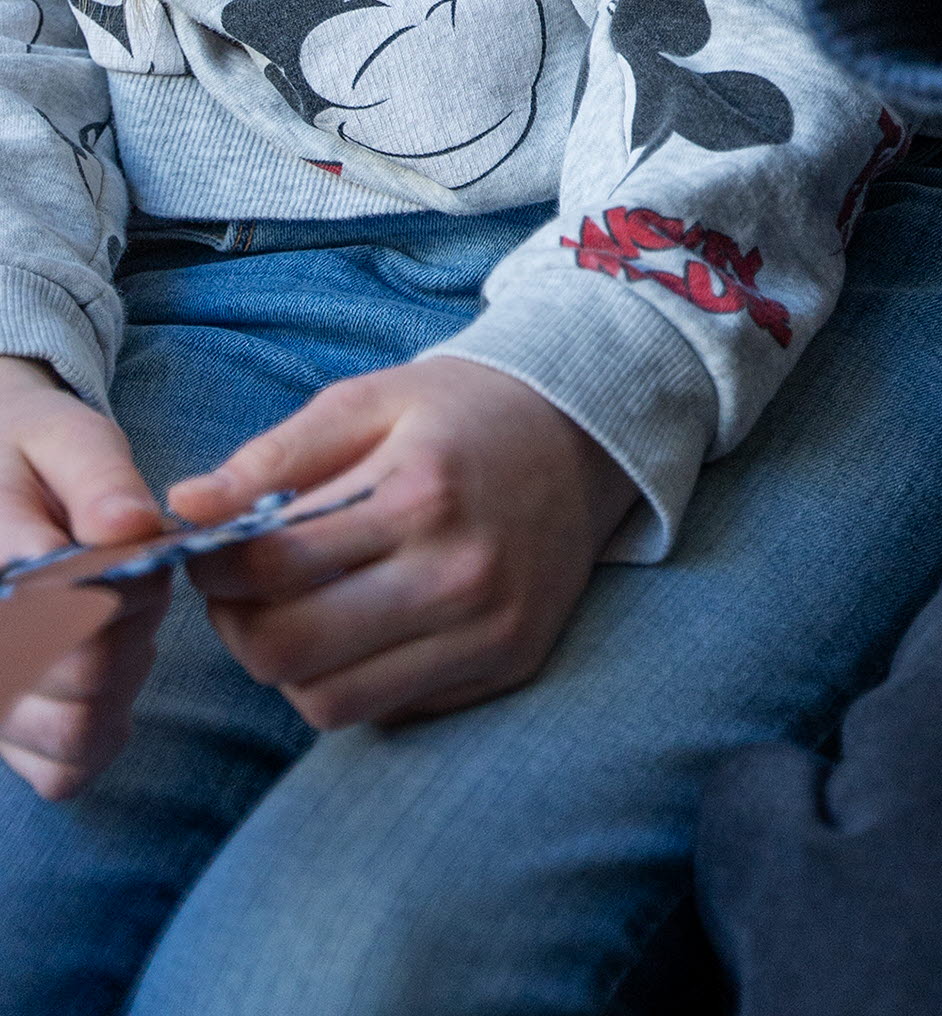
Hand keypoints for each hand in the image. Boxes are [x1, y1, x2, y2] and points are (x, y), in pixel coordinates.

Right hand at [0, 352, 168, 799]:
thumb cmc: (29, 456)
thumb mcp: (63, 436)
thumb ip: (97, 476)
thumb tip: (128, 527)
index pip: (64, 614)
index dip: (126, 591)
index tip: (142, 556)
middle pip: (81, 679)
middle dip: (132, 630)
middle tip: (139, 587)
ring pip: (72, 734)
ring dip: (120, 683)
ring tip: (118, 626)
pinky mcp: (2, 732)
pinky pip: (61, 771)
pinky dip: (101, 732)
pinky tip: (107, 675)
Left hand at [168, 351, 635, 731]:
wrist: (585, 436)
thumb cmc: (462, 412)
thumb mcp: (369, 402)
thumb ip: (273, 456)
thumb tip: (184, 508)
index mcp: (418, 491)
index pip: (272, 565)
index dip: (214, 568)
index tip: (207, 553)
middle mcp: (458, 572)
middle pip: (288, 652)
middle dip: (238, 628)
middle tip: (241, 592)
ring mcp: (487, 631)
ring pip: (329, 702)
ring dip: (289, 668)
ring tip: (297, 612)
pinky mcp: (504, 667)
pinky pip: (388, 711)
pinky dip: (352, 682)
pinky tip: (359, 629)